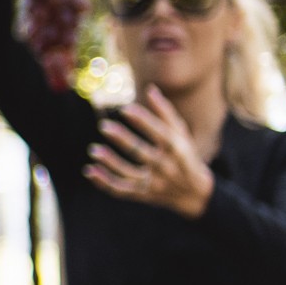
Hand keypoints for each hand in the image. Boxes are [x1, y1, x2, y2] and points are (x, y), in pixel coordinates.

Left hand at [88, 86, 215, 216]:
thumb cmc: (185, 155)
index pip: (161, 134)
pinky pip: (121, 190)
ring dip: (110, 162)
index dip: (144, 121)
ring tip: (94, 150)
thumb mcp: (181, 134)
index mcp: (179, 150)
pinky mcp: (143, 196)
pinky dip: (104, 182)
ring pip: (129, 174)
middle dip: (123, 140)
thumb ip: (166, 112)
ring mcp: (155, 184)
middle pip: (142, 153)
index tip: (126, 109)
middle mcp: (167, 168)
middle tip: (104, 126)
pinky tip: (90, 170)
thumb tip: (150, 88)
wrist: (194, 194)